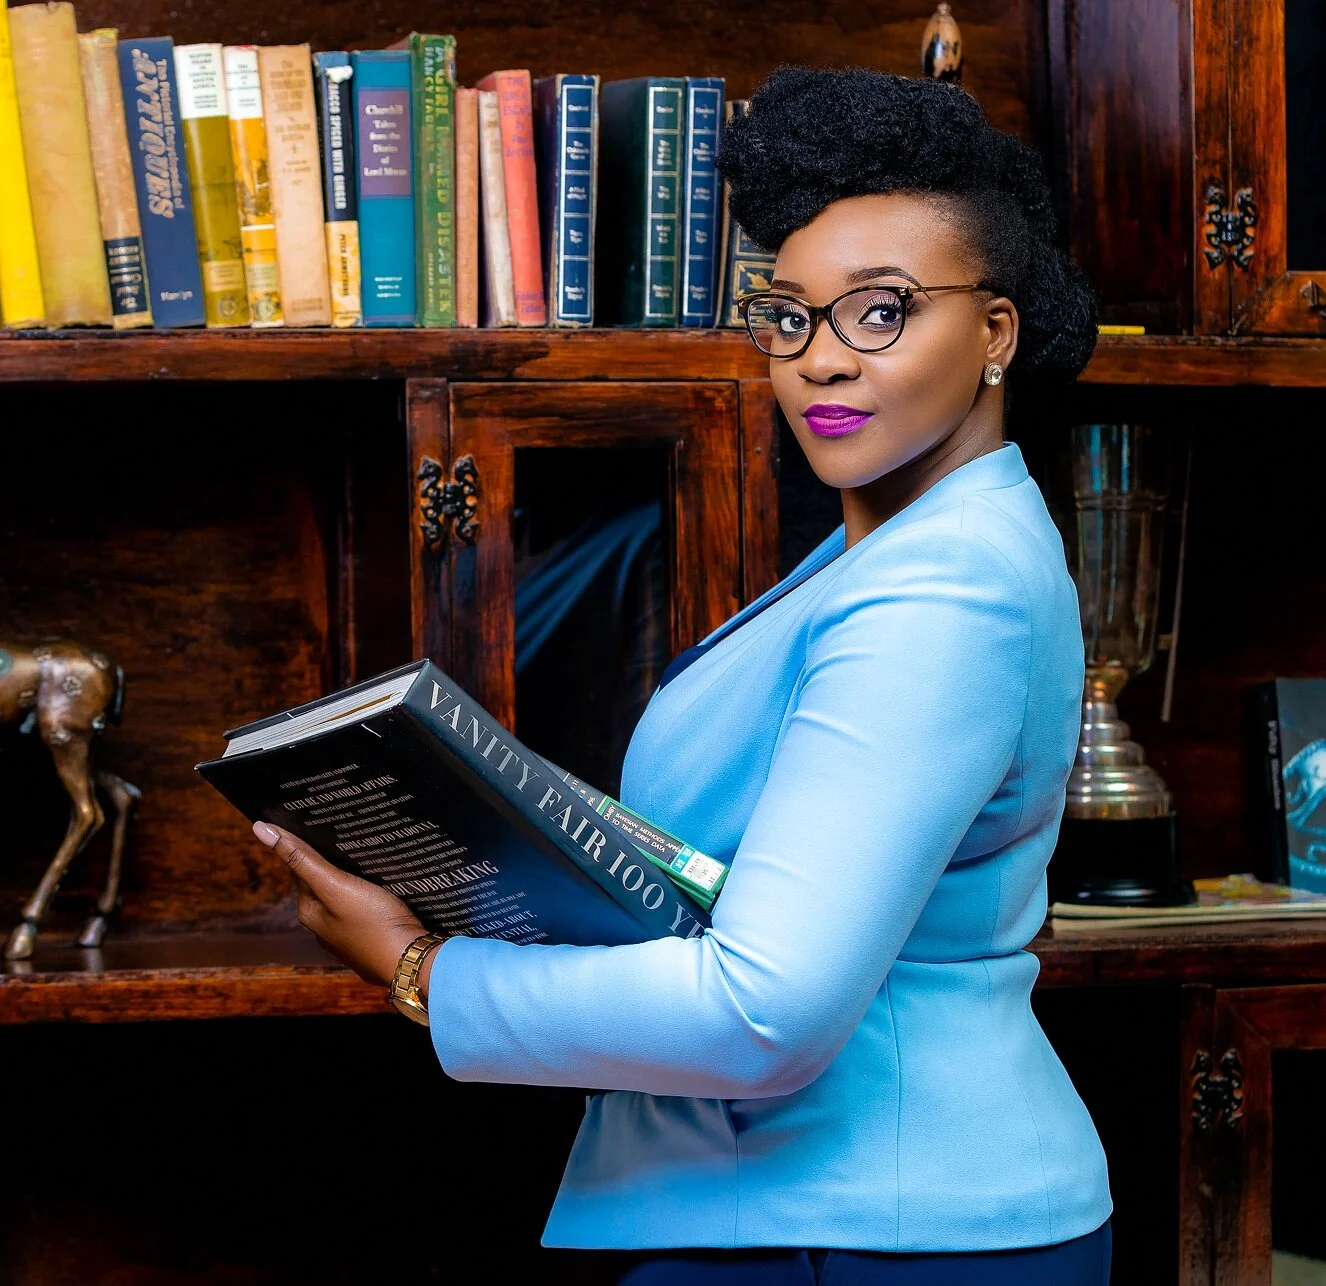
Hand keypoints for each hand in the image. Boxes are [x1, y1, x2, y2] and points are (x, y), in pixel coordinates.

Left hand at [252, 821, 438, 991]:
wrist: (411, 961)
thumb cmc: (374, 922)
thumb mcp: (336, 885)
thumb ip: (302, 859)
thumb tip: (260, 829)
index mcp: (309, 912)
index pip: (301, 868)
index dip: (310, 845)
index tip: (327, 824)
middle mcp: (322, 926)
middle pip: (322, 883)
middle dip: (333, 862)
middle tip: (352, 836)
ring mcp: (346, 936)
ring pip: (343, 897)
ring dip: (352, 879)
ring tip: (370, 858)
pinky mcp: (368, 940)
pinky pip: (361, 910)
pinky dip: (367, 895)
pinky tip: (383, 887)